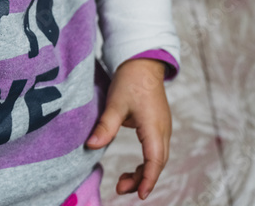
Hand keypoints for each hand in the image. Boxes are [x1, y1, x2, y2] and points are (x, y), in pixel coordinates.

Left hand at [85, 58, 170, 199]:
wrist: (142, 62)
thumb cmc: (130, 80)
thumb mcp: (116, 103)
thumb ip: (106, 126)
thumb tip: (91, 146)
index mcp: (154, 127)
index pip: (154, 161)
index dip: (148, 179)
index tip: (140, 195)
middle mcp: (163, 130)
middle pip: (157, 163)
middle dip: (142, 180)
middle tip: (121, 188)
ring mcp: (163, 128)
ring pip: (158, 158)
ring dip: (144, 172)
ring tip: (124, 181)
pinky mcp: (159, 125)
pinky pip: (157, 150)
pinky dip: (147, 163)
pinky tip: (134, 167)